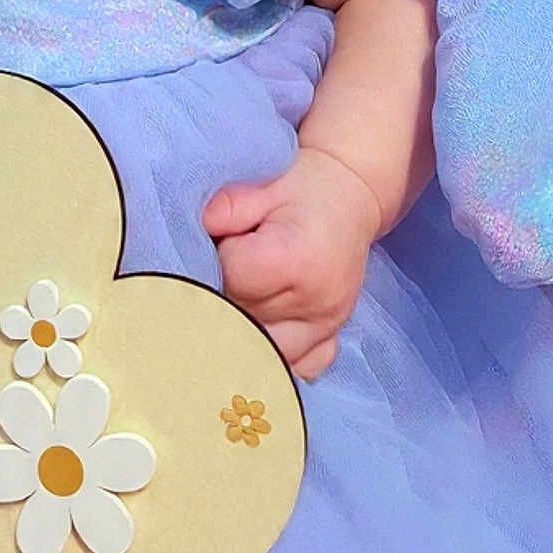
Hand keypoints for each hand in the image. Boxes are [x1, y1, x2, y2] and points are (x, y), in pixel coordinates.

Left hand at [201, 148, 380, 379]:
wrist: (349, 197)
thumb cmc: (303, 190)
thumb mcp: (265, 186)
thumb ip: (229, 206)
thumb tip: (202, 228)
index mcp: (298, 260)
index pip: (234, 278)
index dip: (219, 258)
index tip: (225, 241)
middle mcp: (316, 302)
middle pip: (244, 318)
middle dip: (224, 295)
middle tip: (225, 270)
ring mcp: (326, 326)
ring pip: (265, 351)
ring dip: (243, 329)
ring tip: (239, 298)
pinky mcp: (331, 337)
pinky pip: (297, 366)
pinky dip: (275, 353)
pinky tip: (263, 328)